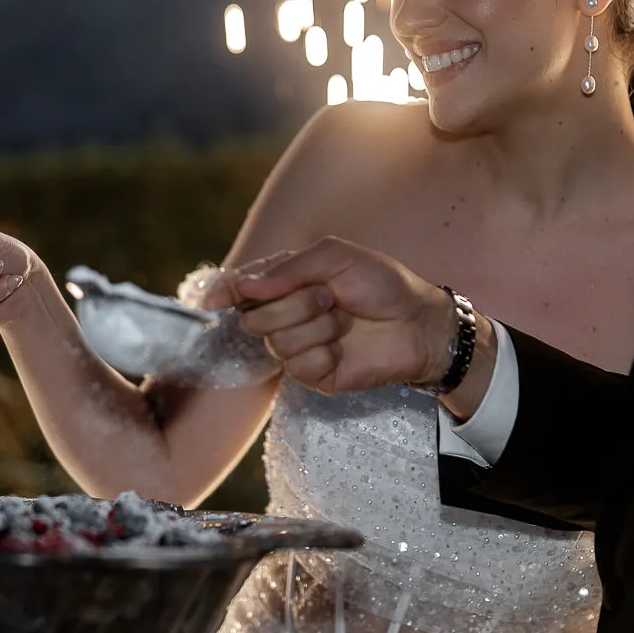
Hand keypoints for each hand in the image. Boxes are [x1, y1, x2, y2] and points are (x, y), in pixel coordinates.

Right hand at [201, 237, 451, 394]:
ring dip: (317, 327)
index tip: (213, 301)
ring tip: (345, 320)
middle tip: (329, 296)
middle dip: (293, 305)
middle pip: (253, 319)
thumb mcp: (336, 257)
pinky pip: (299, 367)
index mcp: (286, 282)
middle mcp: (286, 315)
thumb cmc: (382, 283)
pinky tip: (344, 346)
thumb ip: (288, 268)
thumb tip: (243, 286)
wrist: (420, 323)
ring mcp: (299, 347)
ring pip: (277, 343)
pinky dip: (325, 351)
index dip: (223, 293)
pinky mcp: (314, 375)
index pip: (241, 289)